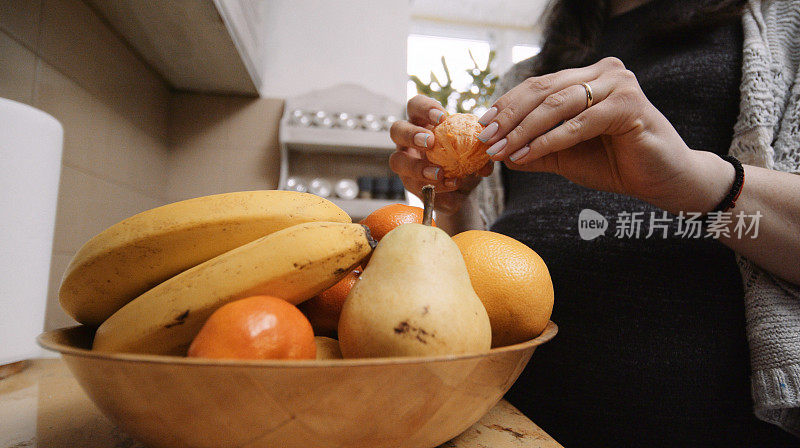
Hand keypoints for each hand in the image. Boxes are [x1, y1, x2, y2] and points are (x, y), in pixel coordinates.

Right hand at [389, 95, 492, 214]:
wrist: (463, 188)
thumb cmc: (465, 159)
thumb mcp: (476, 151)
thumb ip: (481, 149)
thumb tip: (487, 152)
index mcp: (422, 122)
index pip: (415, 106)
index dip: (424, 108)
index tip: (442, 117)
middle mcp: (408, 140)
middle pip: (396, 129)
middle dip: (411, 134)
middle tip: (430, 142)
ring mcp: (405, 163)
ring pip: (396, 161)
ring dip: (417, 167)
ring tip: (439, 173)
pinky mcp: (409, 184)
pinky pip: (414, 185)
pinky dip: (434, 186)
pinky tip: (451, 185)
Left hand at [477, 57, 729, 212]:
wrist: (662, 181)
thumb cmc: (615, 164)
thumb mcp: (565, 156)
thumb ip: (533, 149)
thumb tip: (495, 151)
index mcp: (589, 77)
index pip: (538, 85)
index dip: (507, 105)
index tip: (482, 126)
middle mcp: (604, 73)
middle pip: (543, 90)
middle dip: (510, 117)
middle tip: (486, 139)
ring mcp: (619, 85)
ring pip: (557, 104)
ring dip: (523, 130)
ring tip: (501, 150)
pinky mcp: (629, 105)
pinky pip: (578, 123)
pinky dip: (548, 140)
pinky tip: (526, 155)